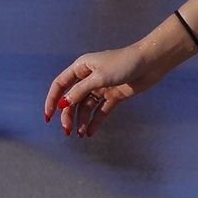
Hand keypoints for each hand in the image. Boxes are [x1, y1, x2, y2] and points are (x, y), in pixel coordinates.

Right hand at [43, 42, 159, 138]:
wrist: (150, 63)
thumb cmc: (124, 63)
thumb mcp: (99, 77)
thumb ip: (80, 91)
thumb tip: (63, 103)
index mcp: (81, 67)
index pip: (60, 85)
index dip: (52, 100)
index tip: (48, 117)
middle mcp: (89, 77)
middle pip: (72, 99)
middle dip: (68, 115)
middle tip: (67, 131)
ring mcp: (101, 87)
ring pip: (86, 106)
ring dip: (82, 120)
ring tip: (80, 134)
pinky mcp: (113, 95)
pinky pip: (101, 110)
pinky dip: (95, 121)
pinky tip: (90, 132)